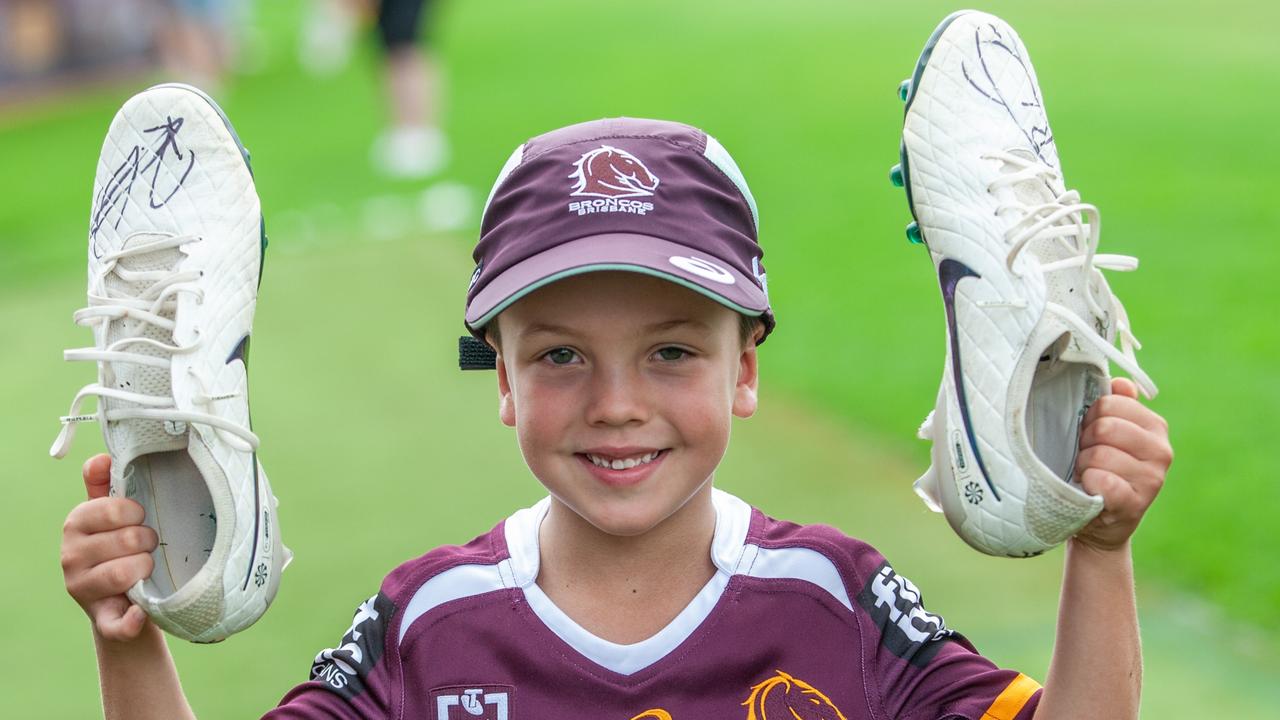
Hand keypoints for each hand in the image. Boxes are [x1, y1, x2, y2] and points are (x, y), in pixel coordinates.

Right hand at [61, 454, 156, 640]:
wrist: (126, 600)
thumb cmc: (121, 547)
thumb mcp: (111, 515)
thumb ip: (104, 484)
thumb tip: (99, 457)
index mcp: (75, 525)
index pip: (111, 509)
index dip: (135, 512)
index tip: (140, 517)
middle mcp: (71, 557)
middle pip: (126, 540)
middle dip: (147, 540)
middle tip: (149, 544)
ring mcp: (82, 590)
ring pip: (125, 572)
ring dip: (148, 568)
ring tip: (149, 567)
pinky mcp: (101, 620)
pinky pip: (118, 622)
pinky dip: (132, 620)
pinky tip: (140, 613)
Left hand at [1073, 377, 1172, 551]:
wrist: (1101, 523)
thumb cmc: (1100, 470)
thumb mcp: (1108, 435)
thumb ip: (1116, 405)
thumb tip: (1122, 382)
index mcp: (1154, 427)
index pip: (1110, 403)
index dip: (1090, 418)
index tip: (1090, 435)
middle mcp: (1161, 451)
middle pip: (1104, 427)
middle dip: (1085, 443)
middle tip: (1088, 458)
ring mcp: (1152, 478)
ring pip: (1098, 455)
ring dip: (1083, 467)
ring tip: (1089, 476)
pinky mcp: (1136, 503)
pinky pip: (1101, 480)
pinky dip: (1088, 485)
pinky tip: (1092, 491)